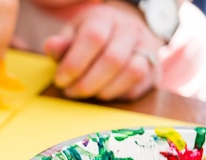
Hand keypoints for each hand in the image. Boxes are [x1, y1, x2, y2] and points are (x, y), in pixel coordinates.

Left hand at [43, 1, 164, 100]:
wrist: (124, 34)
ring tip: (87, 93)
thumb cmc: (91, 38)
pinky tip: (103, 93)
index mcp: (105, 18)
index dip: (74, 64)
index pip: (93, 38)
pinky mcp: (153, 70)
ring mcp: (147, 48)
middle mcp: (130, 30)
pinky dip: (117, 95)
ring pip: (132, 72)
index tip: (60, 80)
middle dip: (86, 83)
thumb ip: (61, 45)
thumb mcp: (72, 36)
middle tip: (71, 92)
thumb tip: (52, 46)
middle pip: (112, 59)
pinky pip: (138, 86)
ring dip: (103, 90)